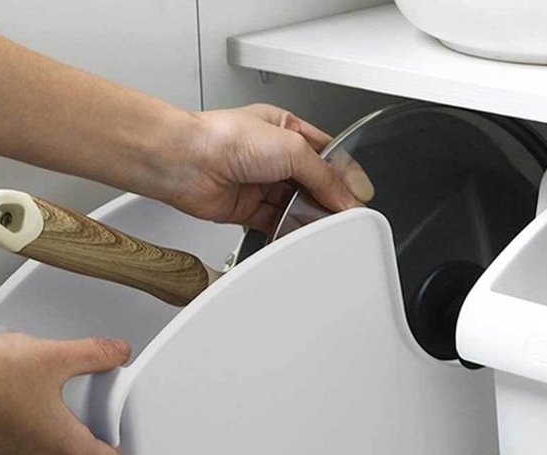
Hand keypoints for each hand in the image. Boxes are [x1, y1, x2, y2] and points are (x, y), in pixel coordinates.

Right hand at [0, 333, 130, 454]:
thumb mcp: (53, 356)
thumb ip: (95, 354)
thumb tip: (117, 352)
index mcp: (62, 448)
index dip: (117, 445)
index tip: (113, 424)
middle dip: (87, 437)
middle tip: (86, 407)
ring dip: (56, 438)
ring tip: (52, 402)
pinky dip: (28, 437)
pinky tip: (21, 405)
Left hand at [155, 104, 374, 233]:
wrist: (186, 161)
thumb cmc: (225, 138)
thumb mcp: (290, 147)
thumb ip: (323, 175)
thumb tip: (345, 197)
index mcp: (286, 129)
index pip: (326, 155)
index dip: (345, 175)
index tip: (360, 197)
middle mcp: (273, 156)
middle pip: (313, 182)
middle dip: (329, 199)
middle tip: (347, 216)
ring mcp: (260, 183)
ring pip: (295, 205)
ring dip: (310, 216)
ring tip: (326, 227)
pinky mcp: (247, 209)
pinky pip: (276, 222)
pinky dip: (290, 230)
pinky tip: (301, 234)